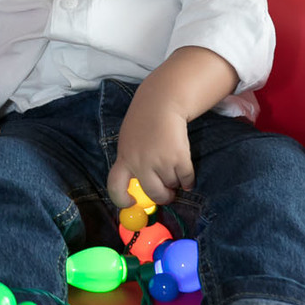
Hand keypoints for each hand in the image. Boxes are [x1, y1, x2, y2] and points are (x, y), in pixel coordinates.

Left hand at [108, 89, 192, 208]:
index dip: (122, 200)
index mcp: (124, 158)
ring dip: (176, 182)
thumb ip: (132, 160)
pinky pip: (186, 178)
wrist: (162, 102)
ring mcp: (159, 162)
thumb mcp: (129, 140)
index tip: (131, 202)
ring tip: (176, 171)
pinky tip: (188, 177)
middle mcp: (140, 163)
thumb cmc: (145, 120)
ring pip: (171, 185)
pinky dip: (189, 180)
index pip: (115, 187)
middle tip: (168, 195)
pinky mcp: (178, 158)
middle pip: (151, 192)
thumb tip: (141, 183)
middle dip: (163, 197)